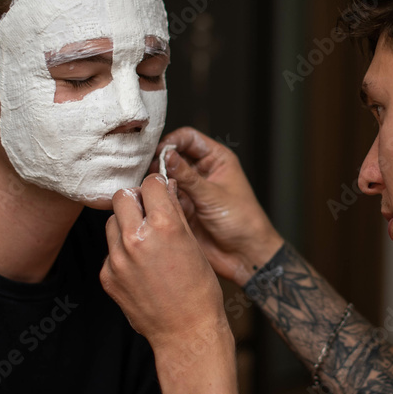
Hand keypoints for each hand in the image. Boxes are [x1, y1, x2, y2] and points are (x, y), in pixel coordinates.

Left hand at [100, 174, 226, 352]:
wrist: (186, 332)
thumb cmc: (199, 290)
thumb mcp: (193, 244)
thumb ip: (175, 212)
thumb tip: (165, 187)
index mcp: (163, 226)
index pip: (149, 184)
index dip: (156, 186)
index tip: (159, 192)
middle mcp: (135, 239)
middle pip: (122, 197)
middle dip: (136, 200)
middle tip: (148, 211)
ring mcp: (117, 259)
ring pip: (112, 223)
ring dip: (126, 224)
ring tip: (145, 241)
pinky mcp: (107, 276)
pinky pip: (110, 251)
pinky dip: (122, 252)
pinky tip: (140, 266)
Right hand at [151, 127, 283, 284]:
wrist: (244, 255)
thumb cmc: (242, 221)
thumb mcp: (213, 195)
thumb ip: (188, 176)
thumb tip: (166, 155)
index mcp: (216, 160)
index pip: (188, 138)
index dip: (172, 141)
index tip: (158, 152)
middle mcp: (202, 172)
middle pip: (173, 156)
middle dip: (159, 161)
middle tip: (148, 171)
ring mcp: (190, 190)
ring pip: (165, 177)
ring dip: (155, 181)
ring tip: (148, 187)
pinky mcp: (182, 208)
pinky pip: (163, 198)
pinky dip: (155, 198)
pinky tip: (150, 201)